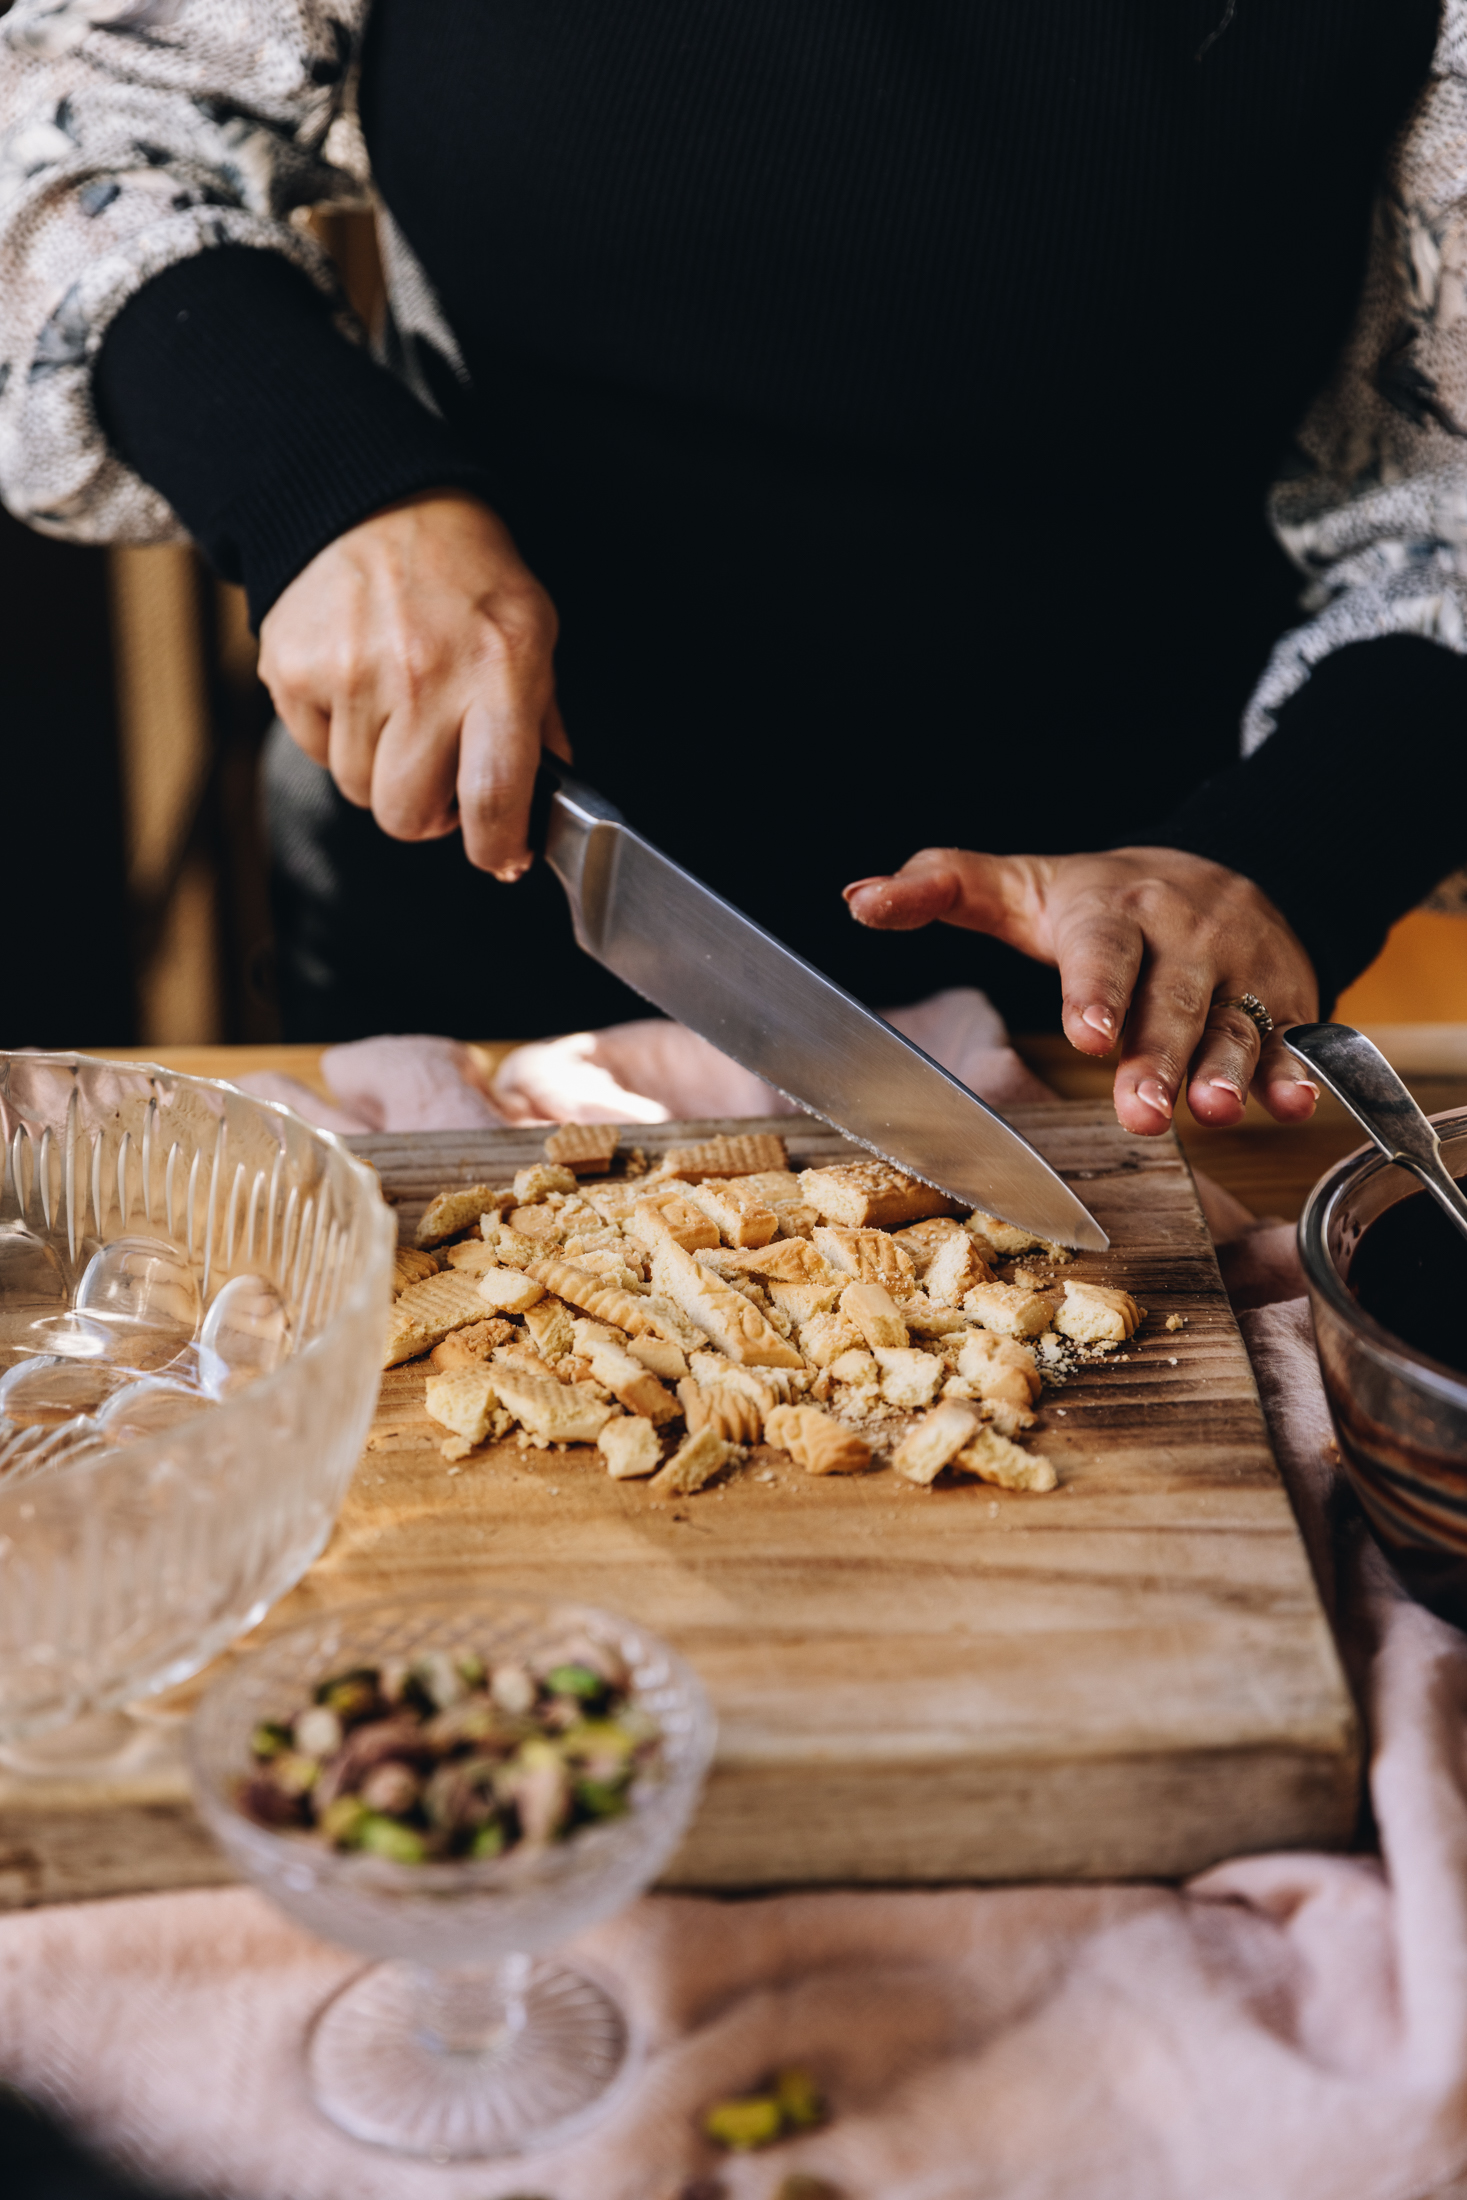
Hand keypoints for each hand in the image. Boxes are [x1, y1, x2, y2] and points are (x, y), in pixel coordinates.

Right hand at [258, 490, 568, 878]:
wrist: (378, 503)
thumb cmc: (466, 576)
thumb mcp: (532, 635)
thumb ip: (542, 724)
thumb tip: (540, 811)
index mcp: (497, 669)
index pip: (494, 797)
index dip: (495, 847)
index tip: (499, 856)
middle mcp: (422, 675)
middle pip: (407, 817)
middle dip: (425, 812)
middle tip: (438, 774)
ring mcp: (350, 672)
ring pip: (358, 790)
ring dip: (379, 769)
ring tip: (397, 709)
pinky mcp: (292, 668)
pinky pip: (315, 750)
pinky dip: (336, 734)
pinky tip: (358, 684)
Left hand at [844, 846, 1319, 1134]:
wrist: (1231, 871)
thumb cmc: (1102, 898)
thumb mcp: (1020, 886)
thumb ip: (940, 888)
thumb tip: (857, 897)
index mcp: (1113, 909)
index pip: (1104, 949)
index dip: (1097, 991)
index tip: (1087, 1034)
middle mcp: (1183, 937)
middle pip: (1172, 999)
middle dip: (1159, 1056)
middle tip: (1141, 1112)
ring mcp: (1241, 970)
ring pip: (1237, 1023)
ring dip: (1229, 1070)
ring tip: (1215, 1111)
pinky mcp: (1286, 999)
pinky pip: (1295, 1035)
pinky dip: (1300, 1070)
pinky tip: (1295, 1105)